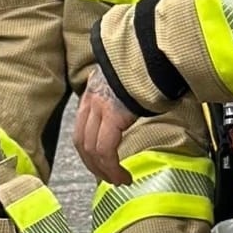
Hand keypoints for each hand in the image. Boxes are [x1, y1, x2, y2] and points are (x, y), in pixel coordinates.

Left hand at [74, 67, 136, 185]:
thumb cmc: (146, 67)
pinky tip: (123, 176)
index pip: (81, 130)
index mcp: (92, 94)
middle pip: (81, 143)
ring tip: (118, 181)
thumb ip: (122, 98)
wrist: (151, 51)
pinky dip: (112, 167)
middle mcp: (91, 101)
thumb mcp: (127, 83)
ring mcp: (99, 107)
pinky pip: (105, 149)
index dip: (88, 152)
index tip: (100, 166)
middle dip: (93, 165)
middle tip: (107, 179)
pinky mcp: (113, 114)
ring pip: (91, 149)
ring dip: (103, 170)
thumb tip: (131, 110)